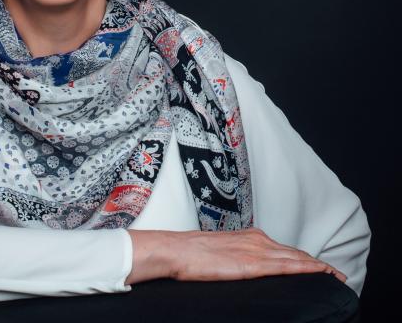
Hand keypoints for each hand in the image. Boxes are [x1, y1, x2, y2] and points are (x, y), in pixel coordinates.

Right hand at [126, 227, 347, 284]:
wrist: (177, 250)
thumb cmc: (193, 253)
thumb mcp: (221, 252)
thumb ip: (238, 256)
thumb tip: (245, 267)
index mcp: (250, 236)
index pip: (284, 249)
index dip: (303, 258)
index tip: (318, 267)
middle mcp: (257, 240)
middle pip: (294, 252)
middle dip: (316, 263)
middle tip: (336, 275)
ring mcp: (257, 250)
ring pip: (296, 258)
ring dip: (318, 267)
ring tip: (335, 276)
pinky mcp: (253, 263)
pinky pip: (288, 266)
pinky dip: (308, 268)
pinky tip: (320, 273)